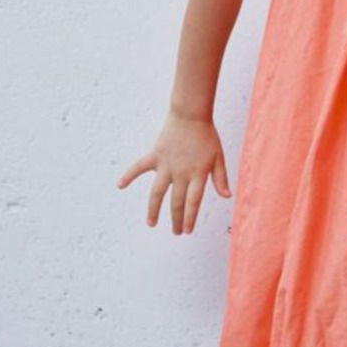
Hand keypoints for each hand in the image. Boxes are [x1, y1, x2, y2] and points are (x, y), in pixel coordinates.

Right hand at [116, 110, 231, 234]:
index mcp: (198, 173)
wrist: (192, 114)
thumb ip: (221, 177)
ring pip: (157, 192)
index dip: (190, 217)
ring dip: (154, 209)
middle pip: (177, 201)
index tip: (188, 230)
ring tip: (151, 224)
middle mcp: (181, 172)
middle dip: (177, 219)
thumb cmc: (207, 136)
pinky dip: (129, 175)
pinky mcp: (155, 155)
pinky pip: (139, 167)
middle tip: (177, 232)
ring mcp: (166, 165)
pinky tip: (120, 185)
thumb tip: (227, 197)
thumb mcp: (219, 156)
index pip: (193, 201)